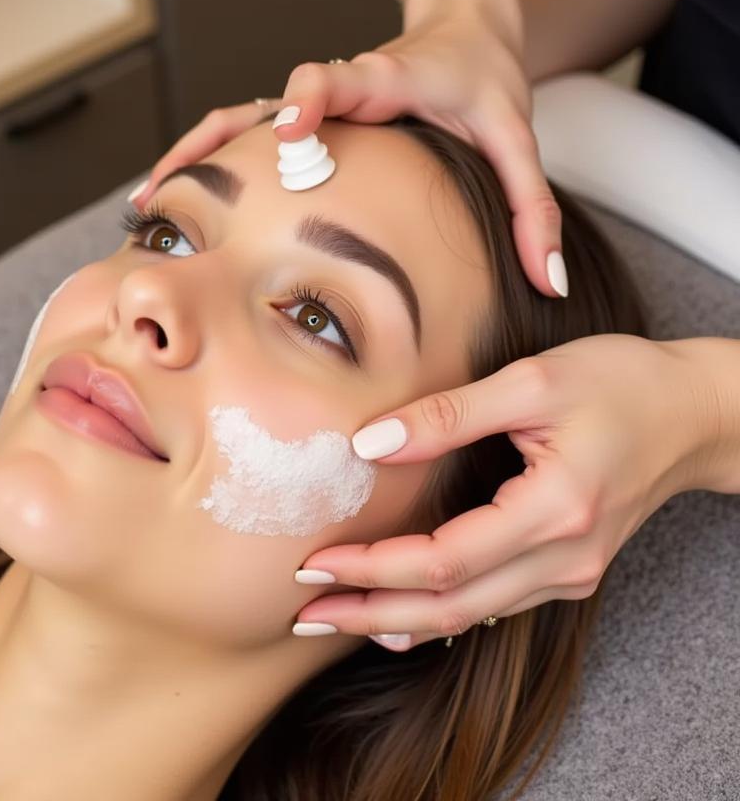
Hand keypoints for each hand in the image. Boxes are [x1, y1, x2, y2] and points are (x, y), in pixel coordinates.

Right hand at [129, 0, 565, 297]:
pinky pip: (240, 130)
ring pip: (239, 116)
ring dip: (192, 151)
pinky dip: (200, 155)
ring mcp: (311, 100)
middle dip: (218, 139)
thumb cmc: (482, 81)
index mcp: (387, 80)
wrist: (459, 29)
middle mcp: (337, 85)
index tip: (290, 121)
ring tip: (150, 198)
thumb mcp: (516, 138)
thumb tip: (547, 282)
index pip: (345, 78)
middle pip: (265, 102)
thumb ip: (532, 209)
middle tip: (171, 184)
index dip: (315, 94)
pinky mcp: (298, 113)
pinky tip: (166, 191)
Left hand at [292, 334, 721, 651]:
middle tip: (305, 614)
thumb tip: (368, 442)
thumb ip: (448, 414)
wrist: (695, 412)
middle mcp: (565, 559)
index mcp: (555, 511)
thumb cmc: (620, 383)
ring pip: (470, 616)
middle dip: (370, 614)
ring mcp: (570, 573)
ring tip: (333, 615)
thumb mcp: (532, 381)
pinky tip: (397, 615)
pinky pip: (492, 604)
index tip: (316, 562)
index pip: (445, 561)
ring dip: (396, 619)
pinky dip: (438, 613)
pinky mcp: (569, 569)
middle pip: (451, 608)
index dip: (374, 568)